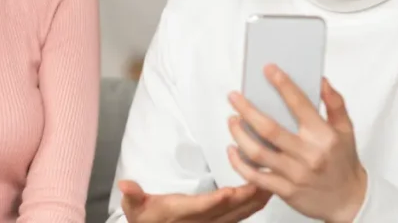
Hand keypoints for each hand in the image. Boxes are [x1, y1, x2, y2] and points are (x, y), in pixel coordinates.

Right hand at [118, 179, 270, 222]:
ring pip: (238, 214)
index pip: (199, 208)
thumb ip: (133, 196)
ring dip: (255, 200)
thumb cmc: (146, 218)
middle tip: (265, 179)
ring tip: (272, 183)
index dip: (214, 202)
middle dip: (247, 197)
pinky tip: (266, 193)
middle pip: (227, 211)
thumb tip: (125, 185)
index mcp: (180, 213)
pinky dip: (254, 205)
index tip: (229, 193)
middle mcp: (199, 222)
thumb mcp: (134, 208)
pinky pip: (240, 216)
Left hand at [226, 66, 366, 222]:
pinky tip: (233, 149)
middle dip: (247, 109)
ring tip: (232, 120)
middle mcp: (308, 155)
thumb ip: (335, 104)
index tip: (268, 69)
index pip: (300, 104)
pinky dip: (239, 162)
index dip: (282, 84)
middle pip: (269, 128)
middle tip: (234, 97)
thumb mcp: (347, 131)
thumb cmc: (345, 164)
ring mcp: (295, 174)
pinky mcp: (285, 191)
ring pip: (257, 152)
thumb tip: (321, 81)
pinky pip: (255, 176)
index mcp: (323, 136)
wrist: (349, 202)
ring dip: (239, 133)